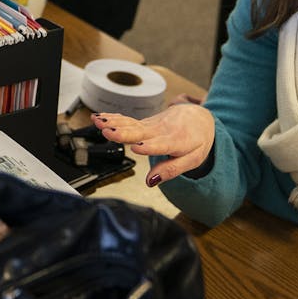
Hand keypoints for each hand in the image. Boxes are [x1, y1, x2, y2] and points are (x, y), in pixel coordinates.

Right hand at [91, 102, 214, 186]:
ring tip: (98, 122)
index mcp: (176, 141)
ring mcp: (152, 124)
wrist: (199, 117)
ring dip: (113, 122)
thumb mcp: (193, 159)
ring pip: (130, 124)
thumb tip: (151, 181)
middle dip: (123, 132)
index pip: (161, 144)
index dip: (149, 146)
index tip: (136, 148)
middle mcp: (161, 130)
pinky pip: (128, 120)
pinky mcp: (145, 122)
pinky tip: (100, 117)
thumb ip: (171, 170)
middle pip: (140, 132)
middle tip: (108, 132)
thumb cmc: (197, 139)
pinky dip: (113, 118)